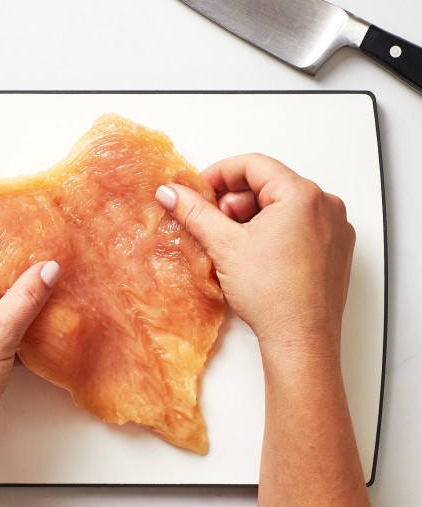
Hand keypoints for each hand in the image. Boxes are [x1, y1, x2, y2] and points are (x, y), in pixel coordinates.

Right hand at [155, 154, 354, 357]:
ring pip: (283, 207)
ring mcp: (335, 229)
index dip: (219, 174)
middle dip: (235, 201)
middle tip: (214, 224)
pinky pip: (300, 225)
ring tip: (234, 245)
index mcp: (303, 195)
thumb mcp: (224, 246)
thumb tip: (171, 193)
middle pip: (269, 185)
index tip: (199, 191)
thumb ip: (194, 212)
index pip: (253, 165)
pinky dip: (274, 232)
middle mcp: (326, 205)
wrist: (301, 341)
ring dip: (253, 218)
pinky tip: (256, 256)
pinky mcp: (335, 250)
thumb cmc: (273, 296)